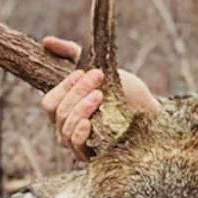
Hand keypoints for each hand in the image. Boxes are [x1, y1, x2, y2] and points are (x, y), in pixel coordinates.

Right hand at [40, 37, 159, 157]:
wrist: (151, 111)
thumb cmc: (125, 92)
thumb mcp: (100, 68)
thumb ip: (72, 54)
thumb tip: (45, 41)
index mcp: (66, 111)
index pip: (50, 103)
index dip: (64, 87)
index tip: (84, 72)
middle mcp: (68, 129)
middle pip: (58, 113)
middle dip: (77, 92)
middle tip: (98, 76)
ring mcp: (80, 144)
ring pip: (65, 129)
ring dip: (80, 109)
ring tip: (99, 95)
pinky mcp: (93, 156)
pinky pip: (76, 148)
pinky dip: (79, 133)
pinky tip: (88, 122)